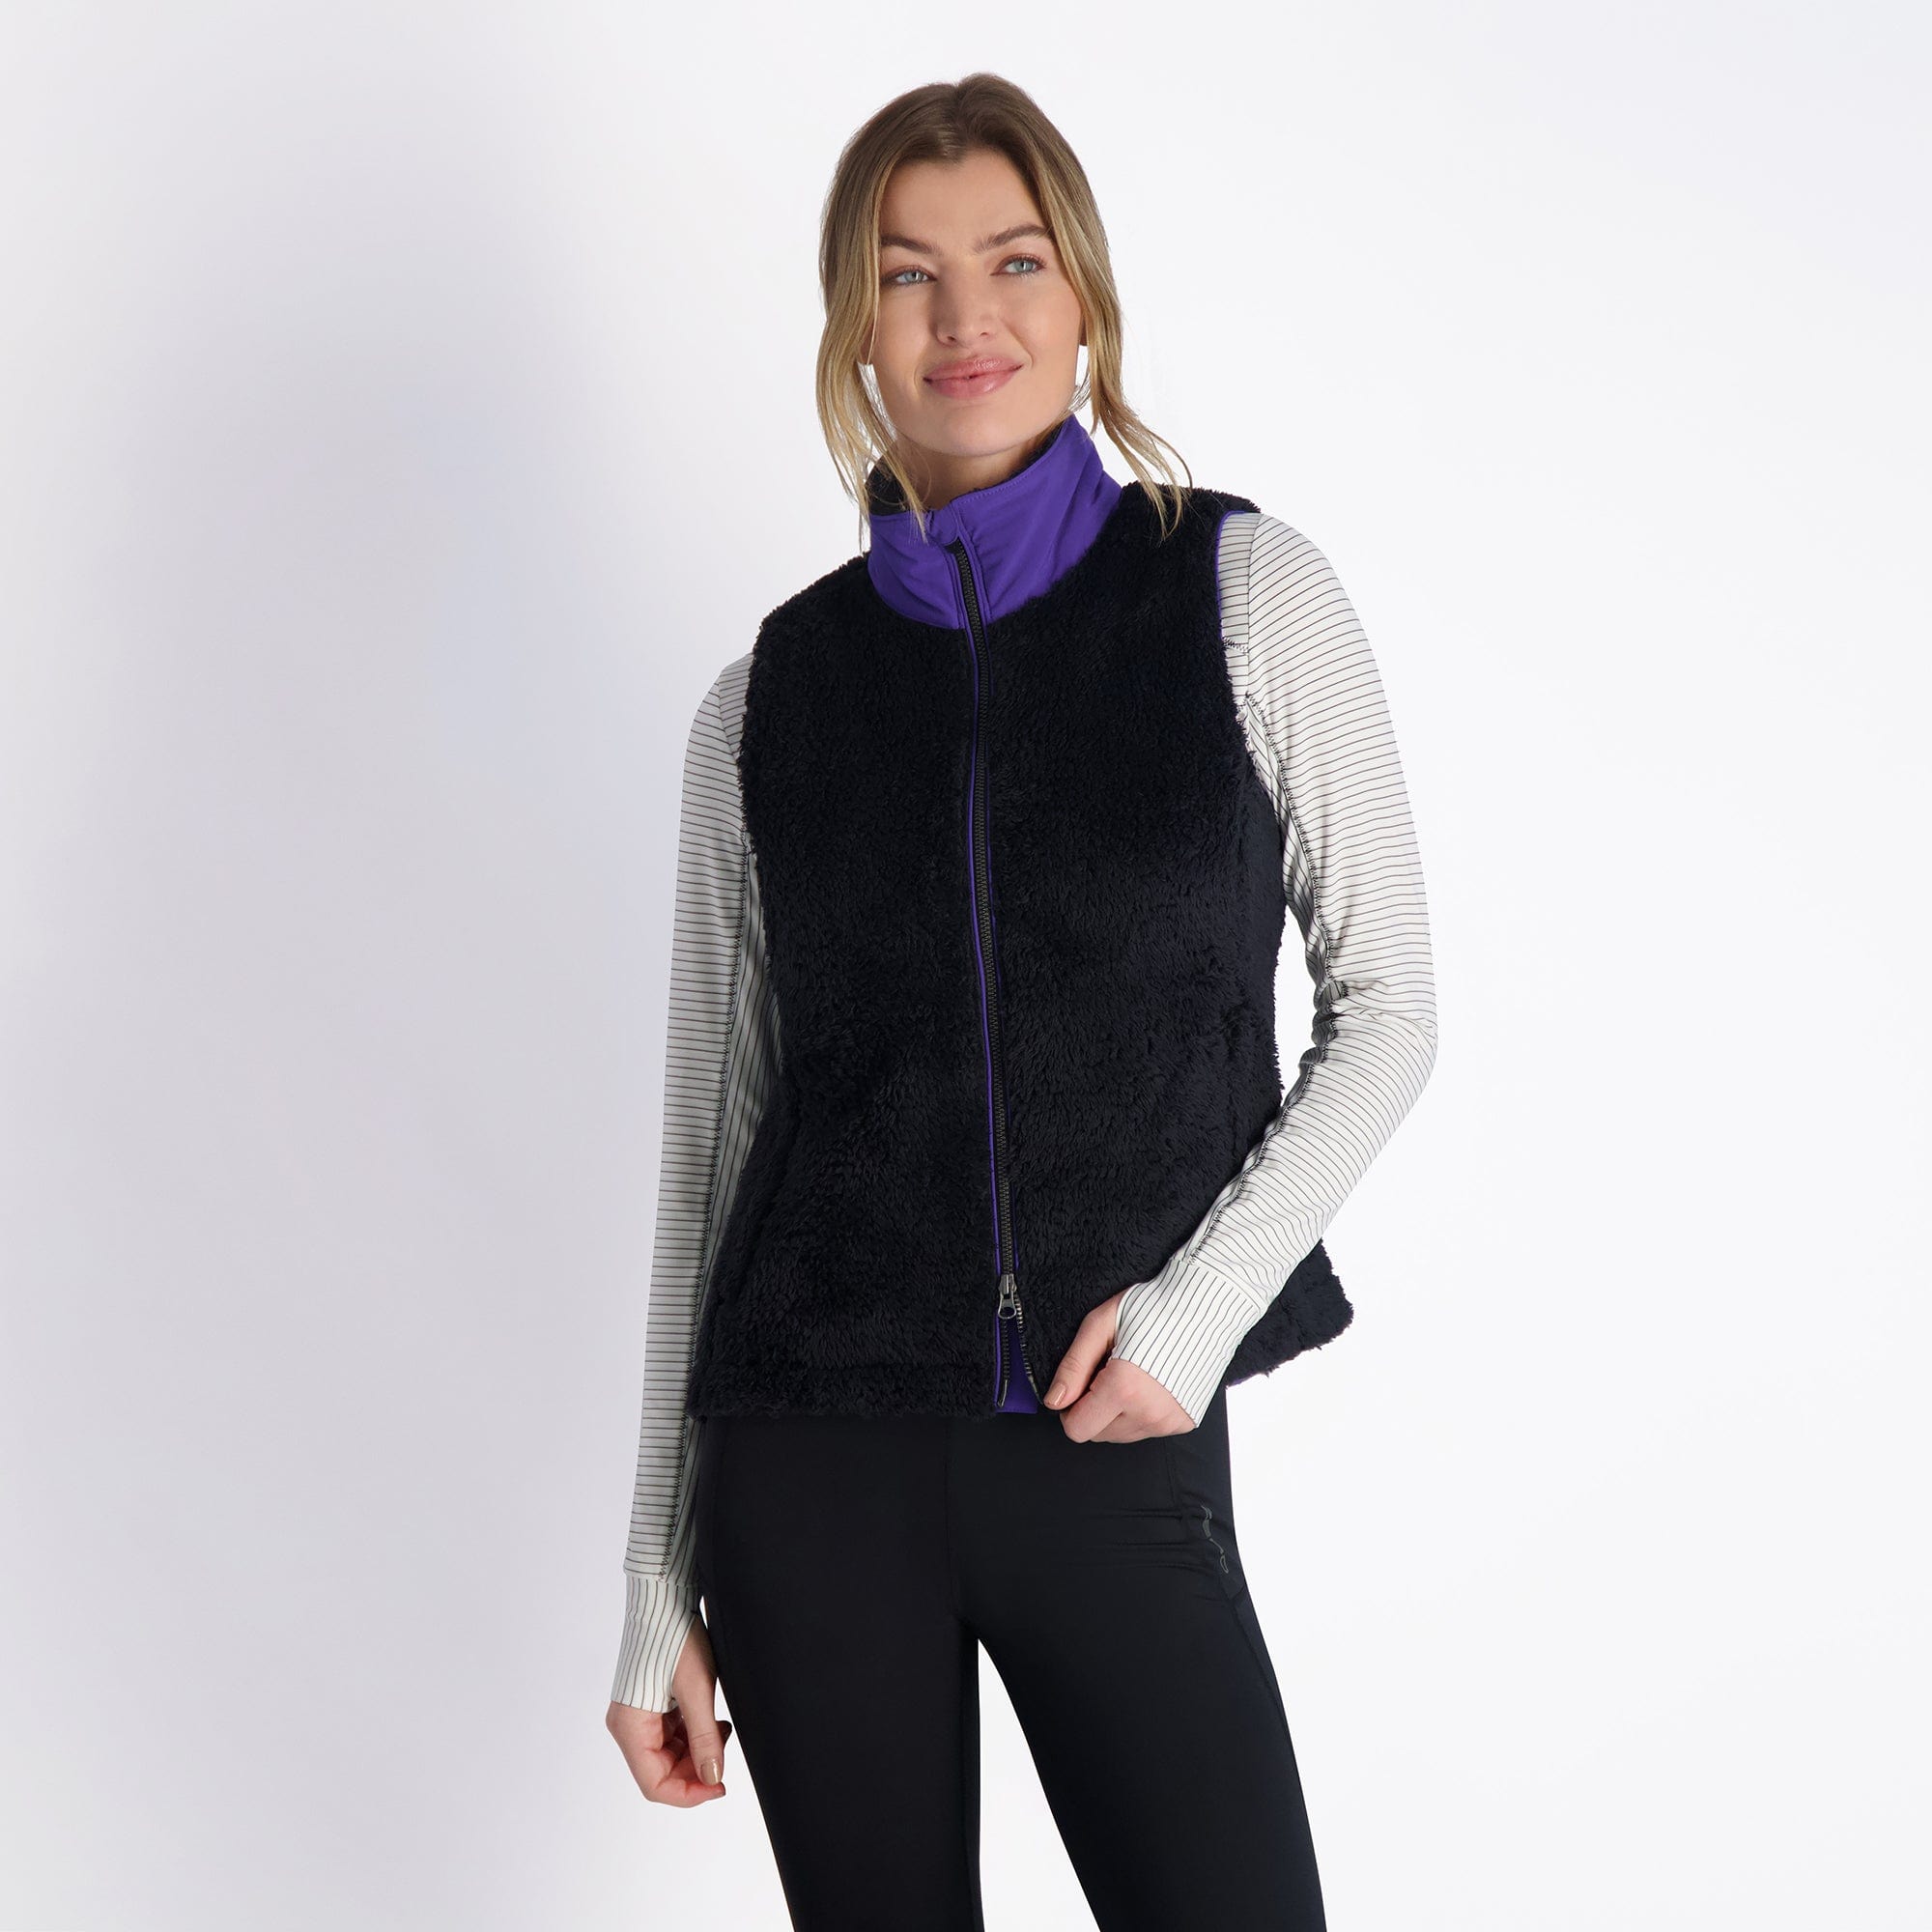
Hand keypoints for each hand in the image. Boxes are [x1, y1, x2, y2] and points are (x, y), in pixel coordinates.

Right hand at [606, 1620, 733, 1804]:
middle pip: (661, 1771)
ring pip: (668, 1754)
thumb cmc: (675, 1636)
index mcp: (630, 1728)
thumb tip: (712, 1778)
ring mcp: (638, 1715)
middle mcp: (627, 1726)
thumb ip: (705, 1738)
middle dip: (696, 1768)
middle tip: (725, 1750)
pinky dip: (692, 1733)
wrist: (665, 1596)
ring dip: (697, 1749)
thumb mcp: (698, 1690)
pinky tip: (713, 1720)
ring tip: (722, 1728)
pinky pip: (670, 1734)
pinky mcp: (649, 1704)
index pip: (655, 1785)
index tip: (719, 1786)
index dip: (688, 1793)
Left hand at [1041, 1291, 1195, 1442]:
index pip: (1077, 1429)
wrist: (1203, 1305)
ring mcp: (1168, 1421)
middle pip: (1098, 1434)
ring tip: (1131, 1374)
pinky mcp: (1183, 1422)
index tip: (1081, 1383)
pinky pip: (1147, 1430)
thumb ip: (1073, 1366)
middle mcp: (1148, 1413)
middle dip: (1094, 1408)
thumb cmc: (1151, 1307)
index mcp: (1124, 1389)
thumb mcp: (1100, 1325)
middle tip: (1108, 1371)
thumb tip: (1054, 1401)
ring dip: (1117, 1412)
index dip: (1070, 1408)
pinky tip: (1150, 1382)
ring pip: (1122, 1435)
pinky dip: (1141, 1412)